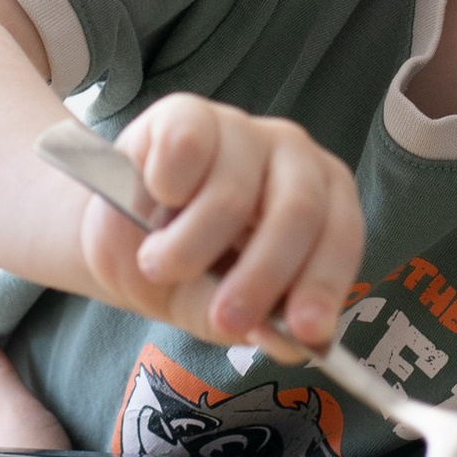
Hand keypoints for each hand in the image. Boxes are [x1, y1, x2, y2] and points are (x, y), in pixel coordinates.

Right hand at [80, 96, 363, 355]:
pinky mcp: (187, 112)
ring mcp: (241, 129)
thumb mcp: (217, 308)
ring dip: (190, 246)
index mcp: (322, 203)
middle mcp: (292, 157)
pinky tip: (155, 200)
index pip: (340, 236)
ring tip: (159, 265)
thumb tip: (290, 343)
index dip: (325, 284)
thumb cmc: (184, 268)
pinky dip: (164, 188)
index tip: (304, 331)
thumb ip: (254, 323)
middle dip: (262, 276)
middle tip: (225, 319)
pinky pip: (185, 152)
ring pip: (232, 193)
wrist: (116, 235)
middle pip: (298, 211)